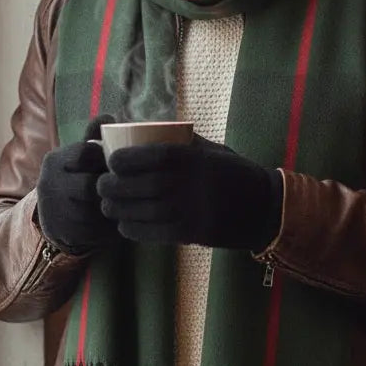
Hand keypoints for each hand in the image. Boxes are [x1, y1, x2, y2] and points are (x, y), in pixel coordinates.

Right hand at [36, 115, 118, 254]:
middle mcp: (49, 184)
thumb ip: (94, 137)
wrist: (54, 216)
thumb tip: (108, 116)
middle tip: (128, 187)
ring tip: (127, 205)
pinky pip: (94, 231)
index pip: (85, 152)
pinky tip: (119, 222)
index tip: (118, 164)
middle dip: (110, 188)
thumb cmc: (76, 178)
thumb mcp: (81, 156)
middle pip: (89, 186)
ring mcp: (55, 211)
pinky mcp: (64, 232)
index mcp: (54, 161)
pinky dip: (110, 228)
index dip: (105, 159)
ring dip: (113, 209)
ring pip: (93, 210)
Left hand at [97, 135, 283, 250]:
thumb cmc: (232, 172)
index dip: (122, 160)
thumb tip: (143, 131)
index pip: (147, 157)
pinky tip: (124, 223)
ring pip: (139, 212)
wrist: (263, 208)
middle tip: (102, 186)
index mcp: (191, 159)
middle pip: (137, 186)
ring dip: (117, 209)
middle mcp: (188, 184)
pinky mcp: (190, 234)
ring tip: (108, 205)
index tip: (111, 161)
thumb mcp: (210, 149)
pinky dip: (132, 229)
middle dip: (111, 187)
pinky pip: (151, 233)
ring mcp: (189, 211)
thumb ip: (180, 143)